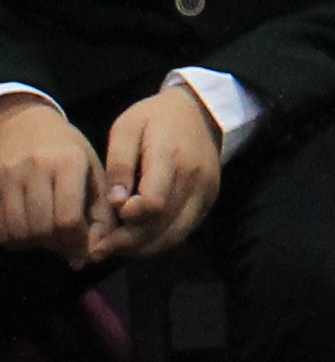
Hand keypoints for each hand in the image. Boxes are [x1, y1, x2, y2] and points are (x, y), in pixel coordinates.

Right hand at [0, 98, 111, 268]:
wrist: (25, 124)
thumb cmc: (68, 151)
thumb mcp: (93, 172)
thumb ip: (100, 211)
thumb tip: (97, 250)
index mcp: (68, 162)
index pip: (67, 219)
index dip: (75, 244)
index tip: (81, 255)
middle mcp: (35, 167)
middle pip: (41, 229)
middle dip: (55, 245)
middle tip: (64, 245)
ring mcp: (8, 176)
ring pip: (16, 232)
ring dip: (33, 244)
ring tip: (46, 237)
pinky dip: (13, 237)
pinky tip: (28, 229)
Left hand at [90, 87, 221, 262]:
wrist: (199, 111)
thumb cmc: (154, 118)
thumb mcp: (126, 128)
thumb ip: (119, 164)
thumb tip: (116, 203)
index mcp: (171, 156)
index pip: (153, 202)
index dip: (128, 220)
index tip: (104, 224)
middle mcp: (195, 177)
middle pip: (163, 225)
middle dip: (128, 243)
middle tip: (98, 250)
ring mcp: (206, 190)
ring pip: (175, 234)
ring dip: (143, 248)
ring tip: (115, 249)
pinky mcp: (209, 199)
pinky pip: (185, 230)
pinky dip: (160, 242)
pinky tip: (138, 241)